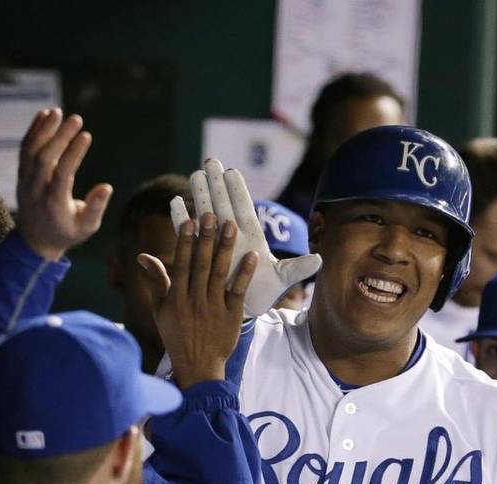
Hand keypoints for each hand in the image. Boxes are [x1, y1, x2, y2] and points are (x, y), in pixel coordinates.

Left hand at [15, 108, 112, 259]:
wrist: (35, 240)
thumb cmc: (67, 232)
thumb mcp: (86, 228)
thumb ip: (96, 208)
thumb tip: (107, 187)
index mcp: (54, 204)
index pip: (62, 174)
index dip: (74, 153)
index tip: (87, 136)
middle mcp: (36, 191)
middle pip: (44, 158)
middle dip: (60, 136)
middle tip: (76, 118)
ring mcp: (25, 181)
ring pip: (30, 151)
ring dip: (43, 129)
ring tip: (58, 111)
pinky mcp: (21, 174)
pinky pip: (24, 150)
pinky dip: (33, 131)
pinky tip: (44, 115)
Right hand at [138, 212, 256, 388]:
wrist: (197, 366)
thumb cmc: (177, 335)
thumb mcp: (160, 310)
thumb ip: (156, 281)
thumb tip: (142, 256)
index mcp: (176, 298)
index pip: (182, 264)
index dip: (186, 242)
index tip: (190, 221)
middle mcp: (194, 300)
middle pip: (202, 264)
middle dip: (206, 239)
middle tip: (211, 215)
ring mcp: (214, 308)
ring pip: (220, 273)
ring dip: (226, 249)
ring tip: (231, 226)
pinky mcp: (232, 316)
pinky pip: (238, 291)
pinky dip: (245, 273)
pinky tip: (252, 255)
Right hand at [171, 159, 320, 317]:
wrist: (244, 310)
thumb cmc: (264, 292)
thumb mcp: (282, 279)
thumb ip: (298, 268)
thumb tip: (320, 259)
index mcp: (251, 238)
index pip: (244, 209)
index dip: (237, 191)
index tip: (232, 171)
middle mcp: (233, 237)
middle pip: (224, 205)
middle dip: (217, 184)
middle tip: (210, 161)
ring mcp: (216, 245)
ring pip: (206, 215)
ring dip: (200, 196)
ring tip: (195, 174)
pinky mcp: (201, 255)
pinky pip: (189, 235)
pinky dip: (182, 220)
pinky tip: (175, 202)